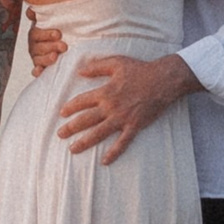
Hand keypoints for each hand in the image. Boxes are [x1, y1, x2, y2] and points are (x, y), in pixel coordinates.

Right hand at [26, 19, 65, 77]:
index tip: (58, 34)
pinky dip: (37, 72)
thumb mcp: (55, 19)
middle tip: (64, 46)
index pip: (36, 33)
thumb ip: (42, 14)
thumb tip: (30, 10)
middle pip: (38, 47)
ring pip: (37, 59)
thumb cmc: (61, 29)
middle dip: (51, 46)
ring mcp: (37, 57)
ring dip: (46, 59)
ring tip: (55, 57)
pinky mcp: (41, 67)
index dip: (46, 34)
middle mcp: (34, 45)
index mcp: (36, 33)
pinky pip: (36, 71)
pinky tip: (40, 71)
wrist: (68, 43)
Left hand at [54, 49, 197, 160]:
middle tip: (60, 134)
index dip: (70, 107)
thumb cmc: (140, 69)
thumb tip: (80, 71)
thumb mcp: (116, 63)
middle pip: (86, 120)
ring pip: (99, 133)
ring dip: (84, 142)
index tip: (62, 113)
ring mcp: (122, 118)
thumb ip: (97, 67)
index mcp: (105, 91)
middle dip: (71, 128)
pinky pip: (122, 142)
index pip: (82, 101)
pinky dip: (113, 152)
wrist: (163, 80)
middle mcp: (110, 107)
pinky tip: (104, 161)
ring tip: (72, 149)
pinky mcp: (134, 126)